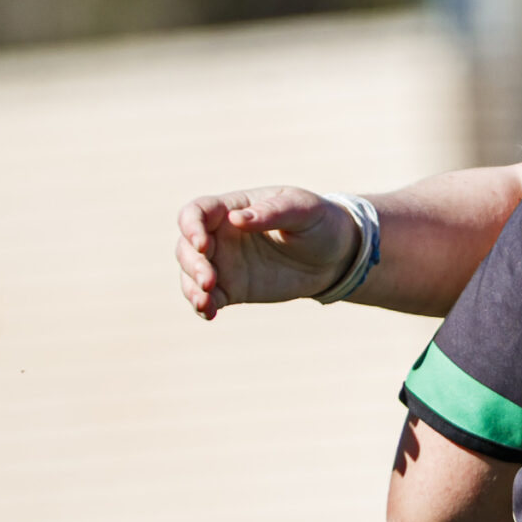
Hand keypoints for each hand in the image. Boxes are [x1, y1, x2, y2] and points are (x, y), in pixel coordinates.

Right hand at [175, 187, 357, 318]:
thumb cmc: (318, 221)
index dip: (191, 227)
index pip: (196, 213)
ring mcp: (224, 263)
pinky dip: (203, 305)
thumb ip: (272, 212)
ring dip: (192, 287)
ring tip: (206, 302)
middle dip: (191, 263)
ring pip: (190, 273)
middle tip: (209, 280)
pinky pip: (209, 297)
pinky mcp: (233, 288)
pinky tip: (209, 313)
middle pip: (186, 246)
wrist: (335, 255)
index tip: (202, 245)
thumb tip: (236, 219)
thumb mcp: (302, 209)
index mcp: (232, 208)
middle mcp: (221, 235)